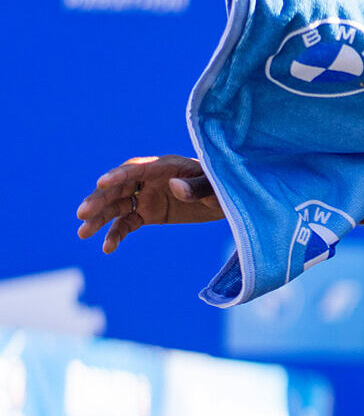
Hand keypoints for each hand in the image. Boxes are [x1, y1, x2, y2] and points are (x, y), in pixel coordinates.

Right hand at [76, 155, 224, 253]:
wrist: (230, 201)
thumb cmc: (224, 187)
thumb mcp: (216, 188)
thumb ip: (197, 187)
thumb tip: (174, 187)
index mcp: (164, 167)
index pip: (136, 169)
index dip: (119, 175)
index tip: (102, 183)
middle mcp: (150, 180)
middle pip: (119, 188)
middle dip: (100, 200)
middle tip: (82, 213)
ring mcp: (148, 197)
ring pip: (118, 206)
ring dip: (100, 219)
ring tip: (83, 233)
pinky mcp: (149, 214)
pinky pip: (128, 223)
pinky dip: (117, 234)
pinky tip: (107, 248)